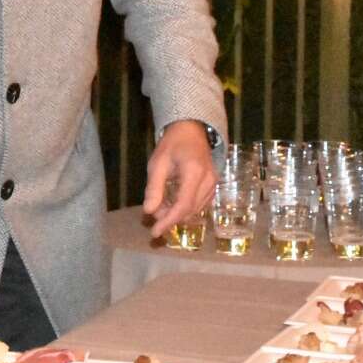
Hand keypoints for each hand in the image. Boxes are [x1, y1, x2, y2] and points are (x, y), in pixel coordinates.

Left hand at [141, 119, 214, 238]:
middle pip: (189, 210)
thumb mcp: (158, 163)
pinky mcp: (214, 186)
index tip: (154, 232)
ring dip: (177, 213)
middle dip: (169, 217)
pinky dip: (185, 208)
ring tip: (161, 205)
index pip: (183, 205)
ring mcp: (214, 184)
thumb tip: (149, 211)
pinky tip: (172, 203)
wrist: (191, 130)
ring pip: (195, 210)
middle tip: (152, 212)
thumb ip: (154, 188)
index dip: (168, 221)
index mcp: (194, 172)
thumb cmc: (172, 144)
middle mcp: (209, 180)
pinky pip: (200, 204)